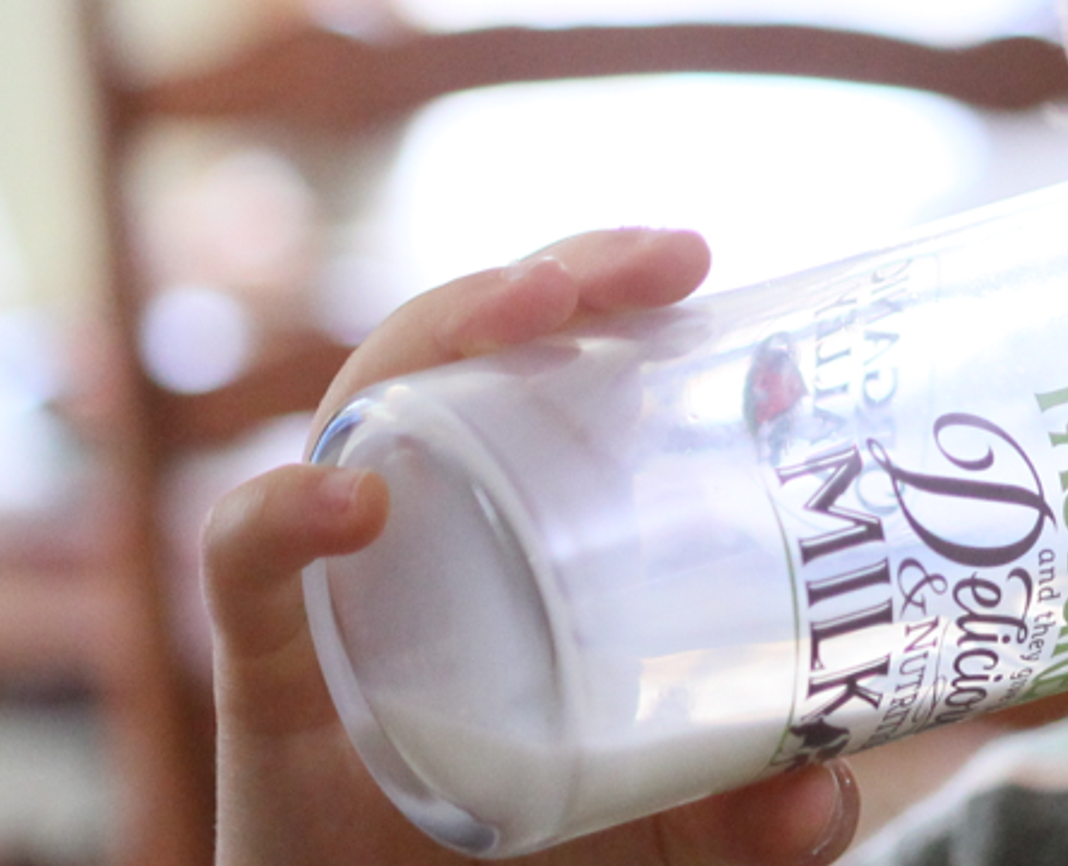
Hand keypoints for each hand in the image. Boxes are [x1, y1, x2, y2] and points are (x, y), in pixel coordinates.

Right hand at [203, 229, 867, 865]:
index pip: (549, 373)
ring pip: (361, 407)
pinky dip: (279, 515)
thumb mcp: (675, 833)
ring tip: (531, 307)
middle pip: (465, 354)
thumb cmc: (535, 855)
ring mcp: (340, 589)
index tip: (698, 265)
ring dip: (440, 328)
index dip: (612, 297)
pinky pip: (243, 564)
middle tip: (658, 260)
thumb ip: (755, 819)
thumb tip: (824, 791)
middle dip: (551, 277)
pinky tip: (350, 501)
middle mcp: (424, 531)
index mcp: (516, 532)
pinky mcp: (265, 675)